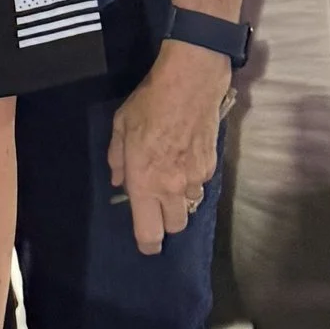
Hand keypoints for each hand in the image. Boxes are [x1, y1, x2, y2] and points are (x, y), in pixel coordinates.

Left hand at [107, 38, 231, 257]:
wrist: (191, 82)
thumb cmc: (150, 103)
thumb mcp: (120, 126)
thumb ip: (117, 159)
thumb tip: (119, 180)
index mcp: (144, 183)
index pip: (149, 232)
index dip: (148, 244)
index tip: (147, 246)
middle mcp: (171, 188)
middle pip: (174, 226)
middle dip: (165, 222)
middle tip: (156, 205)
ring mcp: (195, 178)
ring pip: (190, 206)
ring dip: (180, 200)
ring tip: (171, 179)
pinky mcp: (212, 165)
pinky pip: (201, 184)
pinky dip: (193, 180)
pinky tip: (185, 159)